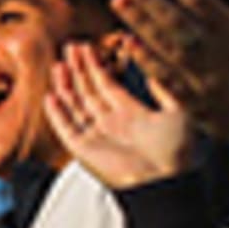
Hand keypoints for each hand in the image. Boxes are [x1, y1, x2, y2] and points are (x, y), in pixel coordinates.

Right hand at [46, 39, 192, 189]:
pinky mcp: (84, 150)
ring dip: (66, 86)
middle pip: (89, 91)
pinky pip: (66, 128)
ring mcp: (97, 136)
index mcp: (132, 114)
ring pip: (75, 106)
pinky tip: (50, 96)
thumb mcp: (178, 110)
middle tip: (70, 47)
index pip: (108, 85)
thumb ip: (163, 87)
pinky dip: (57, 114)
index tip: (88, 46)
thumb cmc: (176, 149)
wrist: (165, 181)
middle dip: (79, 69)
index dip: (97, 66)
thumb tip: (152, 69)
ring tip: (59, 65)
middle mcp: (112, 124)